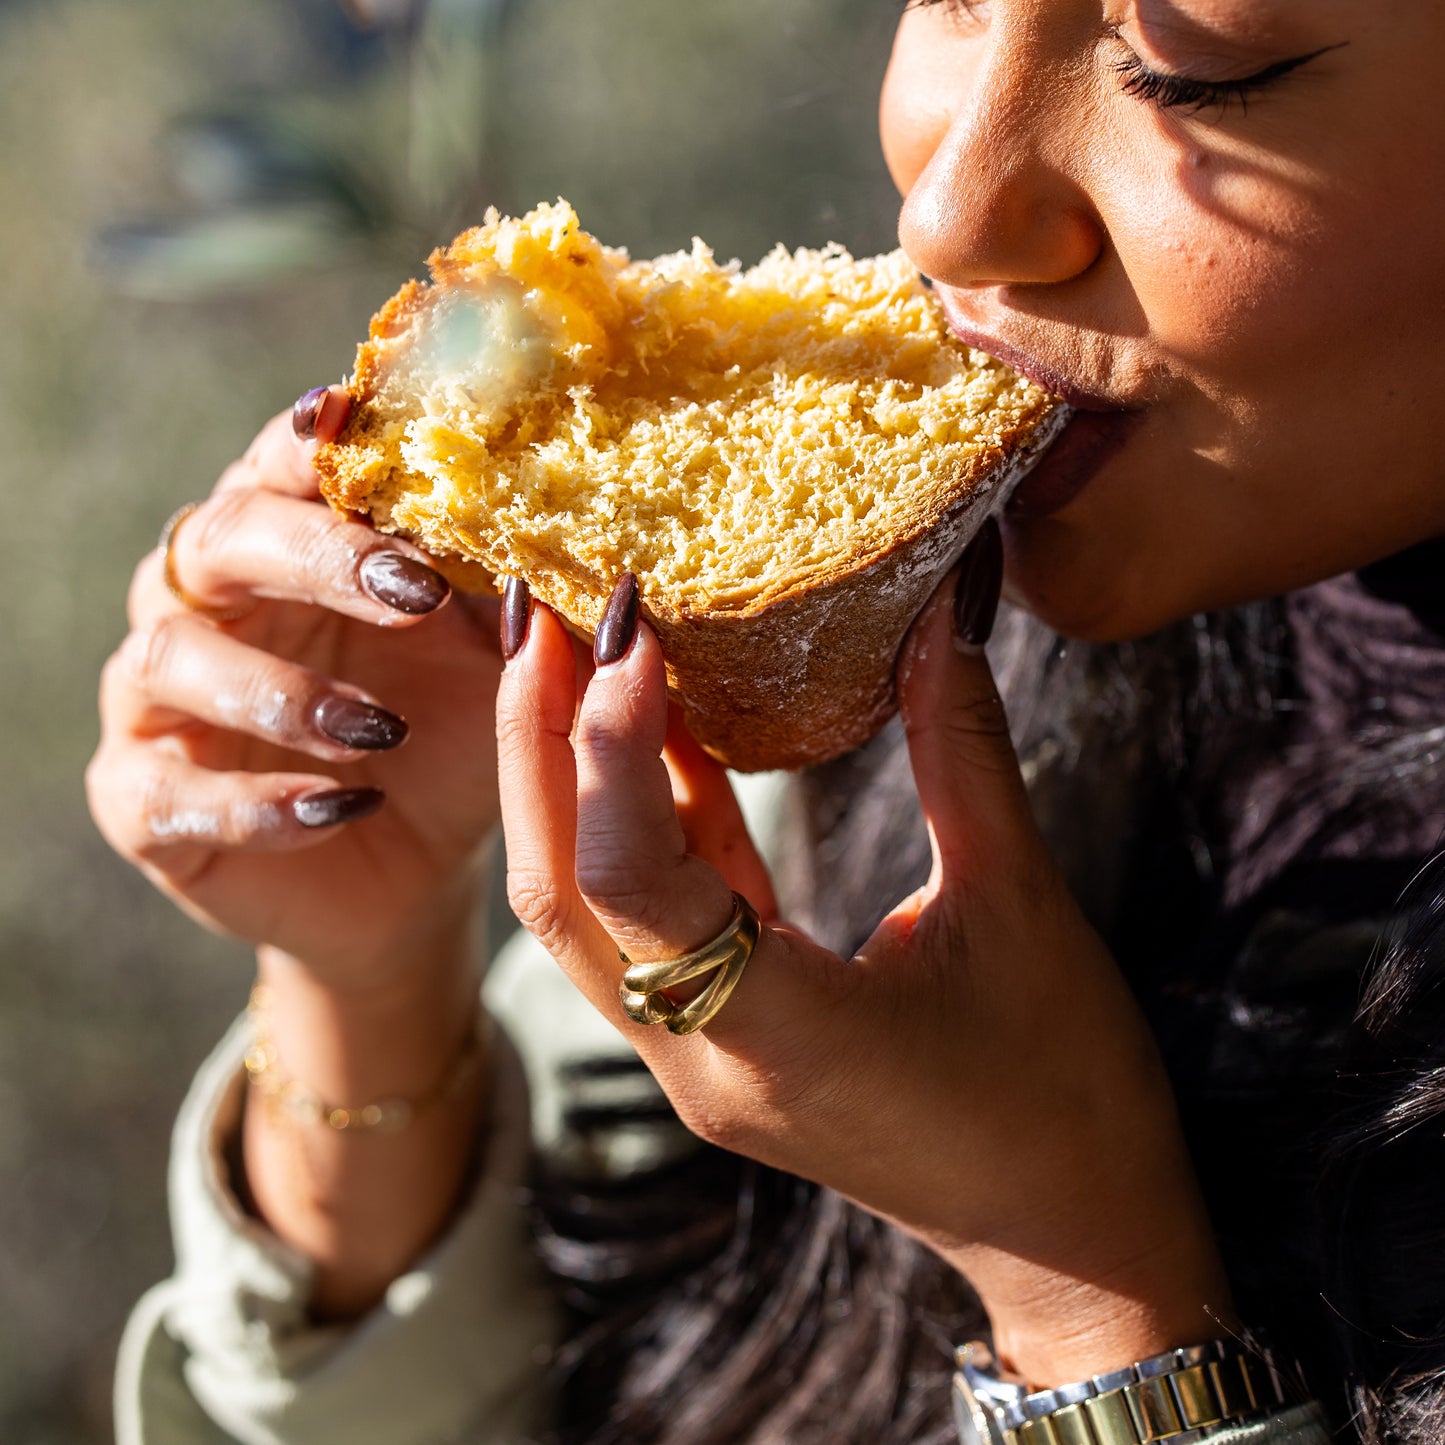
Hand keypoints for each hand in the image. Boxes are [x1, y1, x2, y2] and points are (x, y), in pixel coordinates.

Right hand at [88, 388, 503, 988]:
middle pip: (222, 538)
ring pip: (173, 658)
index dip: (313, 442)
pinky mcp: (139, 798)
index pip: (281, 463)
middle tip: (410, 592)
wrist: (411, 865)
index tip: (357, 426)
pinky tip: (343, 809)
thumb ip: (503, 590)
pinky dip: (257, 803)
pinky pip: (167, 790)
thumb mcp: (489, 659)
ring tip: (382, 730)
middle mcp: (204, 600)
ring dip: (284, 691)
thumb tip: (560, 525)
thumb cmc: (445, 733)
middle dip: (316, 555)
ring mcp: (156, 699)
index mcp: (285, 541)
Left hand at [495, 531, 1233, 1386]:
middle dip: (537, 738)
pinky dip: (640, 820)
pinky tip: (657, 730)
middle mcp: (699, 1056)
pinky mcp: (716, 1041)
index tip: (628, 625)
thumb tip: (938, 612)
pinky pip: (646, 917)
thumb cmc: (1065, 1094)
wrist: (1072, 1238)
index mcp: (774, 1037)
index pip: (633, 879)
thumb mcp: (1022, 907)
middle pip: (561, 886)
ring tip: (574, 649)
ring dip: (565, 775)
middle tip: (544, 607)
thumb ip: (963, 750)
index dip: (612, 741)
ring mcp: (695, 1058)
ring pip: (581, 903)